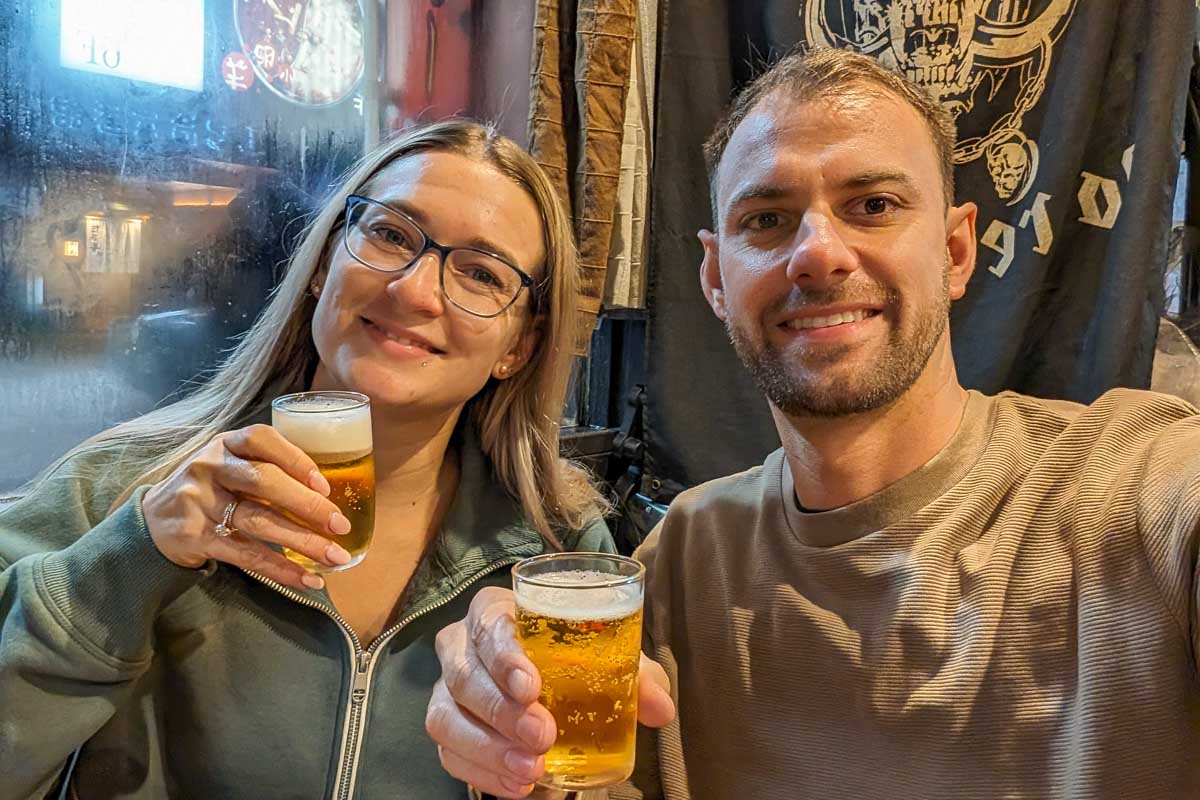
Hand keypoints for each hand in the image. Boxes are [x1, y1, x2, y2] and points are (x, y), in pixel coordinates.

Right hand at [142, 424, 351, 589]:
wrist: (152, 521)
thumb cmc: (210, 488)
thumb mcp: (230, 465)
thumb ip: (267, 469)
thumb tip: (325, 497)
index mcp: (225, 444)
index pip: (262, 440)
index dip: (296, 460)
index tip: (325, 486)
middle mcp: (210, 467)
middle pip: (264, 481)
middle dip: (307, 505)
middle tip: (341, 525)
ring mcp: (201, 502)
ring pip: (258, 520)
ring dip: (302, 541)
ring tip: (335, 556)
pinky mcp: (197, 537)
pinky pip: (245, 554)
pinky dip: (280, 568)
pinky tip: (308, 578)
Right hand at [427, 587, 675, 797]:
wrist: (540, 674)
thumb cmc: (570, 654)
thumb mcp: (605, 654)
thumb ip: (635, 674)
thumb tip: (660, 708)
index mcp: (496, 611)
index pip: (490, 624)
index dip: (505, 656)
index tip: (531, 688)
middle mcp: (461, 644)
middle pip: (465, 674)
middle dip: (502, 711)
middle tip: (542, 736)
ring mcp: (446, 688)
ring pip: (446, 717)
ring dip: (488, 749)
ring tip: (532, 770)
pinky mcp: (445, 726)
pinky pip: (448, 753)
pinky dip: (482, 773)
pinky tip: (517, 785)